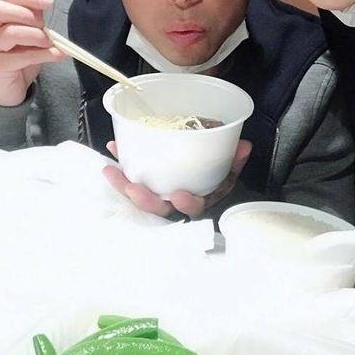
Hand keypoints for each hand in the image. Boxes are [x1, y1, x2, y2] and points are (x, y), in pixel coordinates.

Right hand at [0, 0, 65, 105]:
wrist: (9, 91)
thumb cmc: (17, 60)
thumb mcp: (28, 35)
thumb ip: (31, 16)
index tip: (48, 2)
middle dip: (27, 13)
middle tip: (44, 25)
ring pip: (10, 32)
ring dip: (37, 35)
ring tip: (50, 42)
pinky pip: (21, 56)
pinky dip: (44, 54)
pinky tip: (57, 55)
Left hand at [102, 139, 252, 217]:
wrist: (203, 190)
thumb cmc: (214, 184)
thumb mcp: (229, 173)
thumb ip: (235, 160)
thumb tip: (243, 146)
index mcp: (198, 201)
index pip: (194, 208)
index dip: (186, 203)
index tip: (179, 195)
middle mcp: (176, 204)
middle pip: (159, 208)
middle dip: (145, 200)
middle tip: (133, 188)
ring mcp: (159, 196)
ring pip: (140, 198)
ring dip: (123, 184)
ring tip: (111, 170)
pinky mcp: (146, 186)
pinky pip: (131, 181)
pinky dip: (121, 166)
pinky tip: (114, 151)